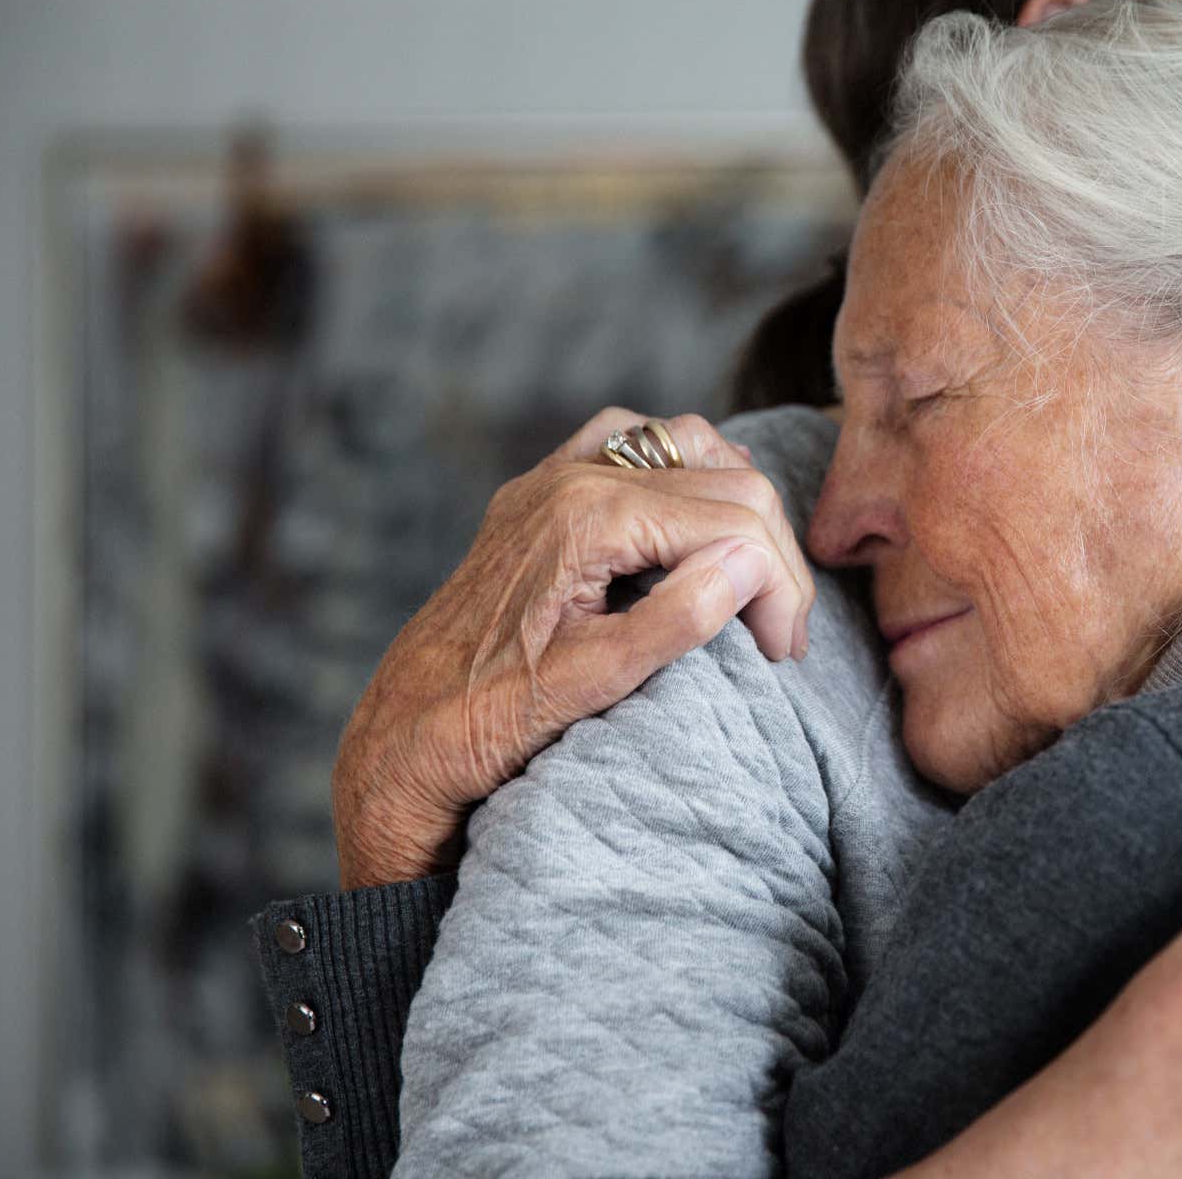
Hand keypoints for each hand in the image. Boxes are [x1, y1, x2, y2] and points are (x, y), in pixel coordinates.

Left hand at [331, 408, 816, 888]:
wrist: (399, 736)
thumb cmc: (486, 721)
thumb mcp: (594, 683)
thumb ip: (678, 618)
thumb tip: (750, 563)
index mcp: (590, 516)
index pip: (736, 521)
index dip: (779, 586)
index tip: (781, 655)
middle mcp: (572, 478)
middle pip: (729, 483)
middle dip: (770, 558)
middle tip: (779, 639)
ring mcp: (553, 479)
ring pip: (690, 447)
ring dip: (737, 510)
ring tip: (750, 585)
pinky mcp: (542, 494)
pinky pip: (634, 445)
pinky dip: (683, 474)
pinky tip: (694, 526)